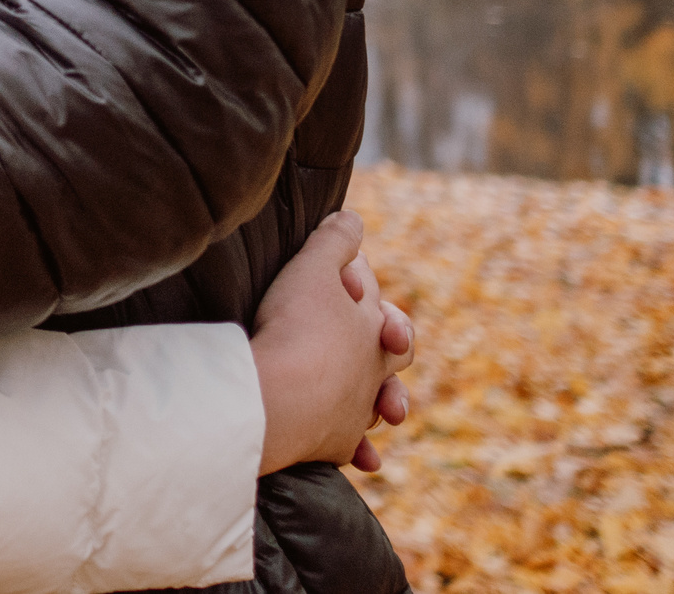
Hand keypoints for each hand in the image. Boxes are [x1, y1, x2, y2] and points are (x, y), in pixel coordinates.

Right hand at [250, 210, 414, 474]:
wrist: (278, 398)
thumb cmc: (297, 328)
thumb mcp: (313, 268)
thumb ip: (335, 240)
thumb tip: (353, 216)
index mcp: (373, 328)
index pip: (378, 300)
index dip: (362, 284)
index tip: (343, 274)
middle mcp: (373, 371)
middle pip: (395, 354)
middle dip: (392, 342)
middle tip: (385, 334)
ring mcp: (357, 410)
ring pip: (381, 403)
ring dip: (384, 401)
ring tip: (385, 405)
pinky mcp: (335, 444)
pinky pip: (354, 448)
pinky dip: (361, 450)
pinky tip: (365, 458)